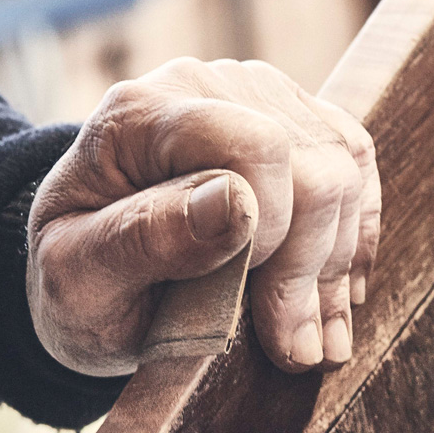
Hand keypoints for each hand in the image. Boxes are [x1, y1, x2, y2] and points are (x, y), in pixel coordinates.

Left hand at [27, 57, 380, 376]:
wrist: (87, 271)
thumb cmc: (76, 281)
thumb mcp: (77, 280)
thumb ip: (145, 239)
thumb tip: (236, 205)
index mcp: (139, 113)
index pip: (257, 147)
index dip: (274, 232)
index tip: (253, 309)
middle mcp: (204, 84)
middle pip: (314, 162)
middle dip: (311, 267)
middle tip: (293, 348)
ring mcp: (256, 95)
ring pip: (345, 167)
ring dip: (335, 266)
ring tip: (314, 339)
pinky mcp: (293, 120)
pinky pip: (356, 167)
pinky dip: (351, 242)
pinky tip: (333, 297)